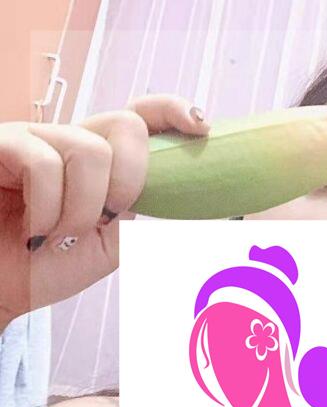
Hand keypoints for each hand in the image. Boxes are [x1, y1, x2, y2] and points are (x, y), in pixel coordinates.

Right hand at [0, 94, 207, 332]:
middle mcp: (67, 142)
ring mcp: (33, 139)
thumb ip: (144, 221)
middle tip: (104, 219)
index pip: (139, 118)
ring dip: (83, 209)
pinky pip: (44, 162)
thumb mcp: (108, 249)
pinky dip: (48, 209)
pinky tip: (32, 230)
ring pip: (92, 150)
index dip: (171, 111)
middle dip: (129, 180)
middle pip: (127, 125)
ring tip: (56, 233)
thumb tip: (196, 211)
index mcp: (98, 164)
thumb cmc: (41, 268)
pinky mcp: (1, 144)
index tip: (200, 126)